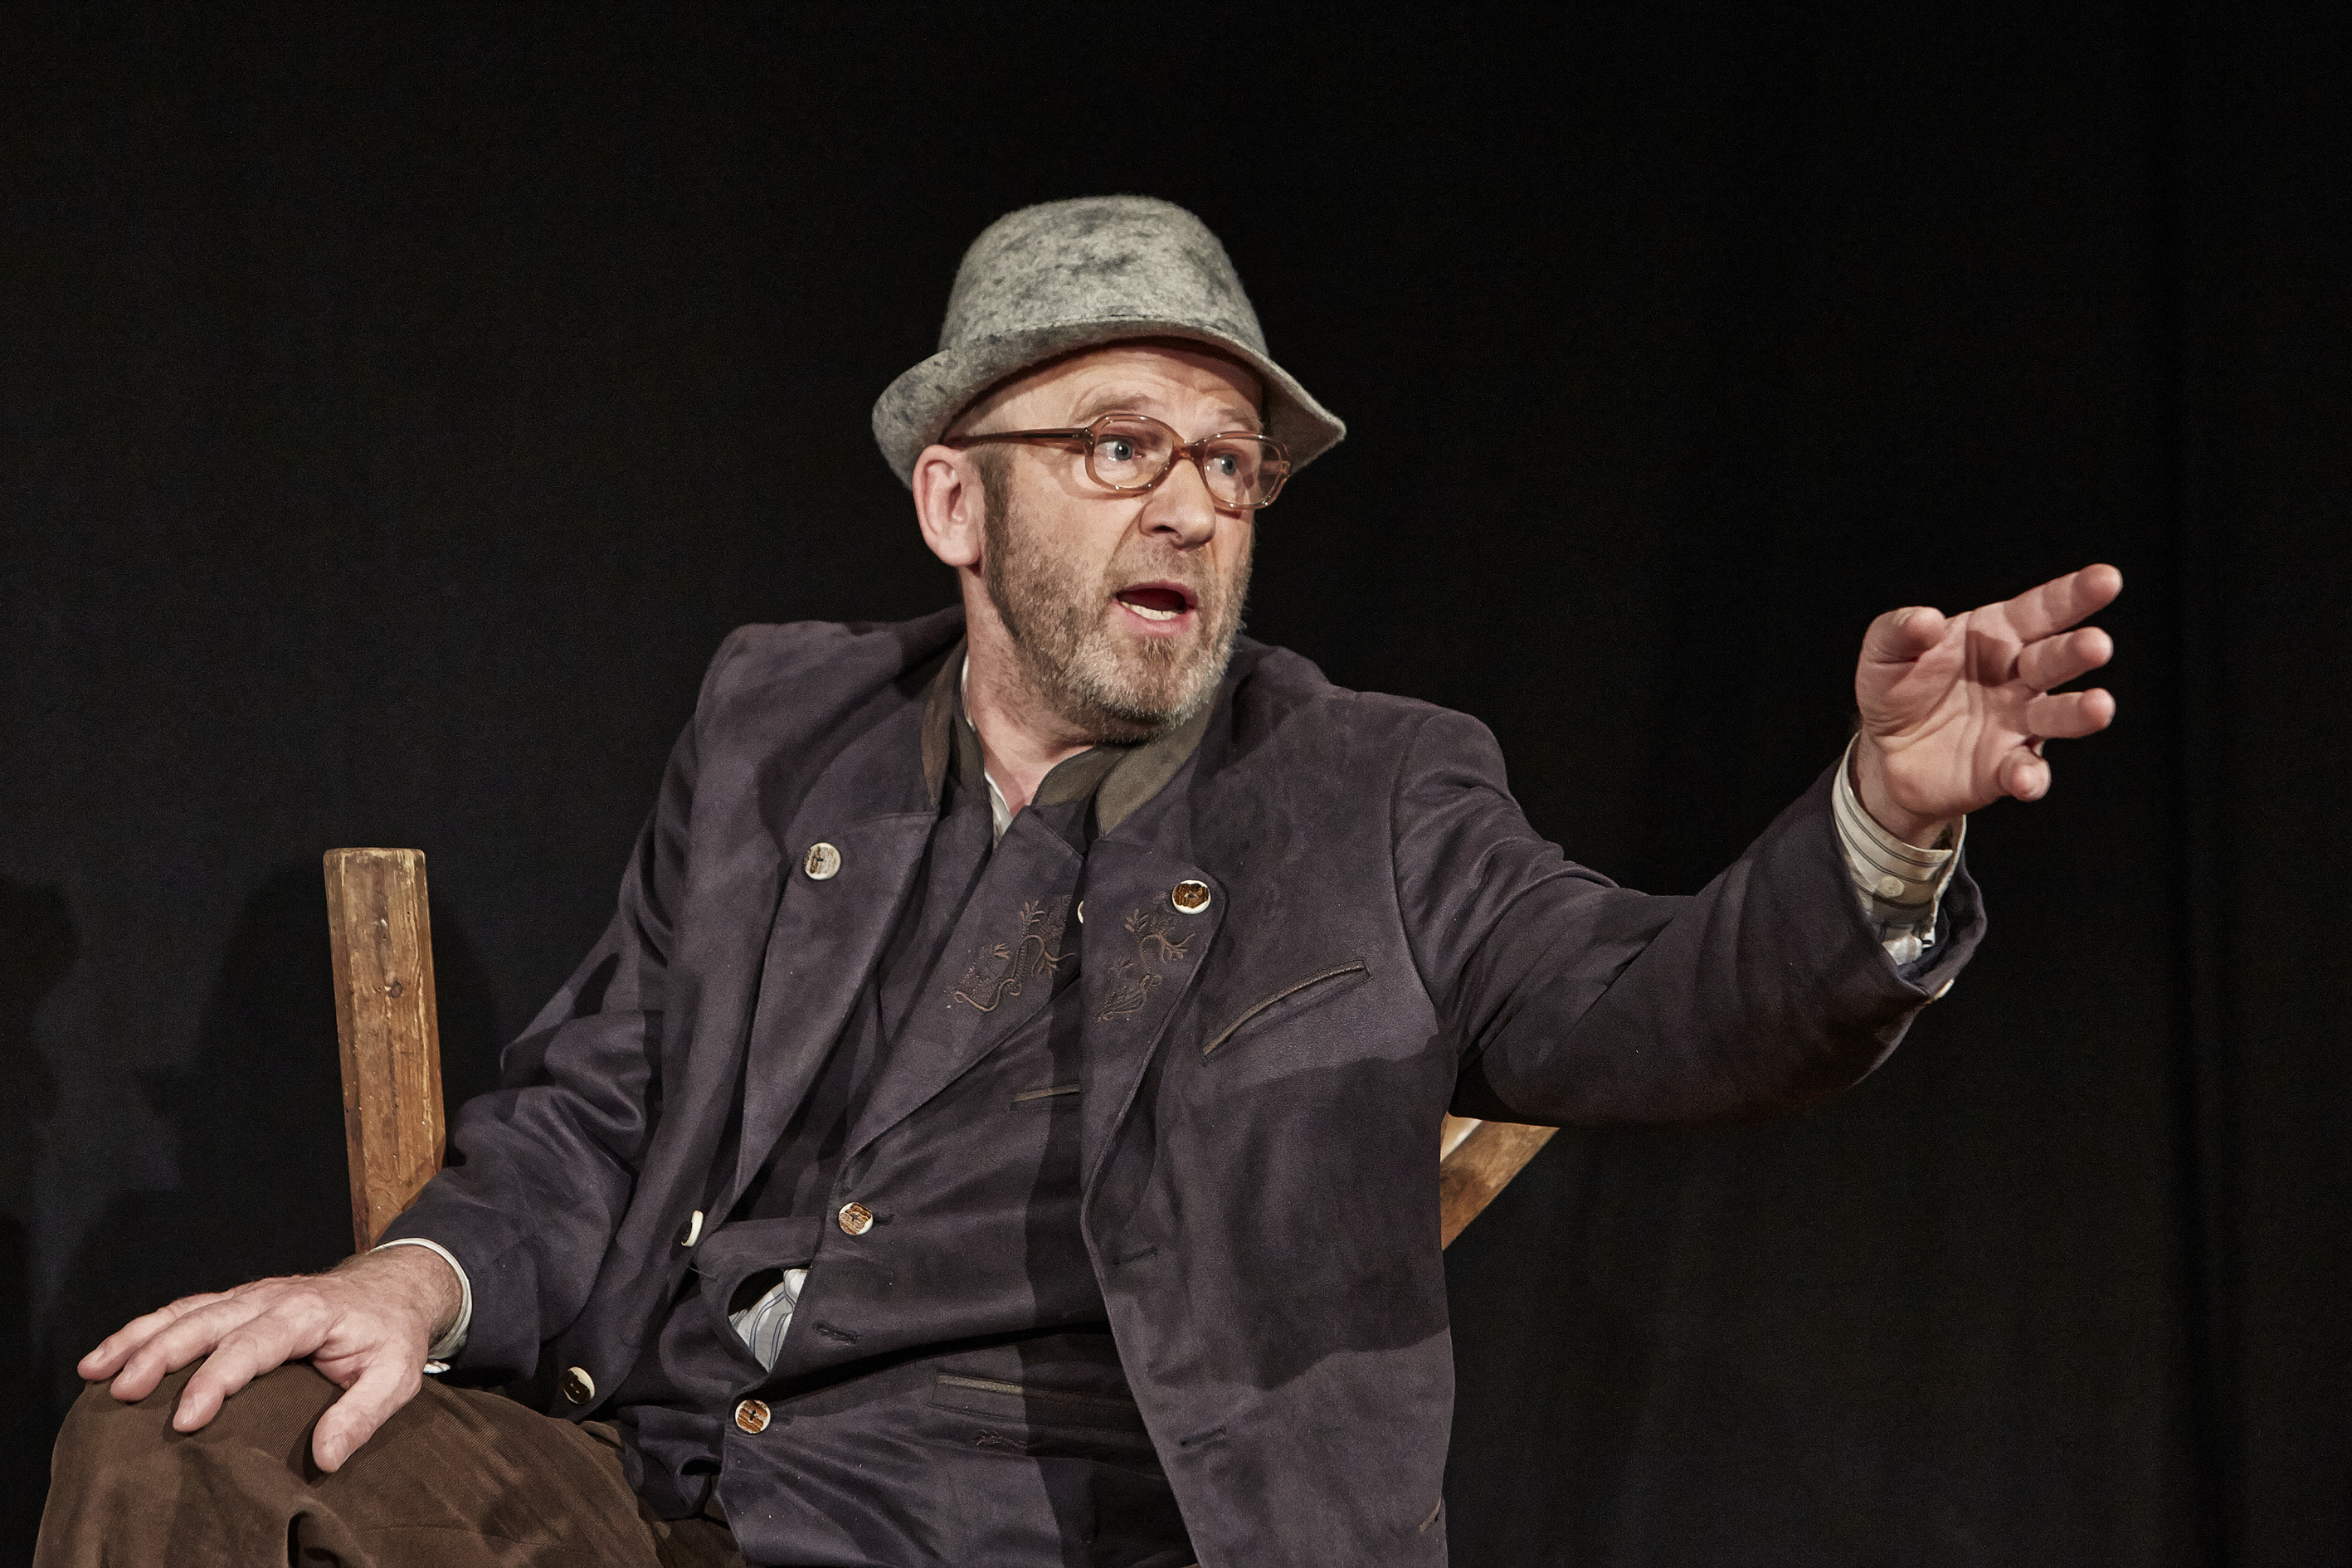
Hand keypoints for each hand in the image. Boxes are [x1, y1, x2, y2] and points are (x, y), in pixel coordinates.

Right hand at [77, 1245, 461, 1471]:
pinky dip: (144, 1329)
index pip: (252, 1345)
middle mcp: (270, 1298)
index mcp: (307, 1314)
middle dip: (159, 1355)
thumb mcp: (395, 1375)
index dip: (215, 1380)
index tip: (185, 1420)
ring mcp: (250, 1297)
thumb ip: (363, 1414)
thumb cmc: (391, 1335)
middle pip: (205, 1321)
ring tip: (95, 1371)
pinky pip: (185, 1310)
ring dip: (138, 1338)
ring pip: (185, 1311)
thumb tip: (326, 1457)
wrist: (395, 1287)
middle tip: (121, 1393)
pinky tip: (112, 1354)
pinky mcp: (237, 1302)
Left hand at [1852, 563, 2121, 843]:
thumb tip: (1923, 619)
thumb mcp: (1884, 654)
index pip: (2042, 610)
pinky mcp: (2006, 769)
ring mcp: (2018, 724)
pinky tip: (2024, 778)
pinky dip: (2030, 777)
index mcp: (1998, 635)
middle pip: (2055, 659)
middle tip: (2096, 645)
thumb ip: (1899, 631)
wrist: (1885, 752)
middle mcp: (2019, 678)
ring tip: (2098, 707)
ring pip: (2057, 715)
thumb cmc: (1897, 688)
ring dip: (2078, 712)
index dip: (2074, 594)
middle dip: (2078, 651)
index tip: (2106, 579)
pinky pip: (2027, 772)